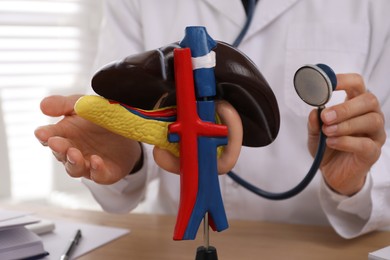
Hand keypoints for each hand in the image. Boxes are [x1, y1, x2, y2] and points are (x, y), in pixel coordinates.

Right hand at [34, 95, 141, 183]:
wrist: (129, 131)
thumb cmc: (100, 119)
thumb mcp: (83, 106)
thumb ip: (64, 104)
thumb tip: (43, 106)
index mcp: (65, 133)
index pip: (49, 136)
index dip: (44, 135)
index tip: (41, 133)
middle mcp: (73, 151)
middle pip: (61, 154)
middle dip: (58, 148)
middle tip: (55, 142)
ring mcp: (88, 164)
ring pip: (75, 168)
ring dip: (73, 162)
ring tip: (74, 153)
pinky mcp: (104, 173)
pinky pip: (99, 175)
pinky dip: (96, 170)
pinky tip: (96, 161)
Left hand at [307, 74, 385, 195]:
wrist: (332, 173)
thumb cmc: (327, 147)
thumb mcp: (314, 133)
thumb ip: (314, 122)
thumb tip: (315, 111)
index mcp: (356, 105)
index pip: (356, 84)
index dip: (343, 80)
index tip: (327, 84)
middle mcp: (370, 116)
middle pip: (369, 100)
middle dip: (346, 107)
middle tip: (326, 116)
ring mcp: (374, 134)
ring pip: (371, 120)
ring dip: (346, 124)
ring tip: (327, 131)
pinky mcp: (373, 152)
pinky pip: (365, 144)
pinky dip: (346, 141)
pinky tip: (332, 142)